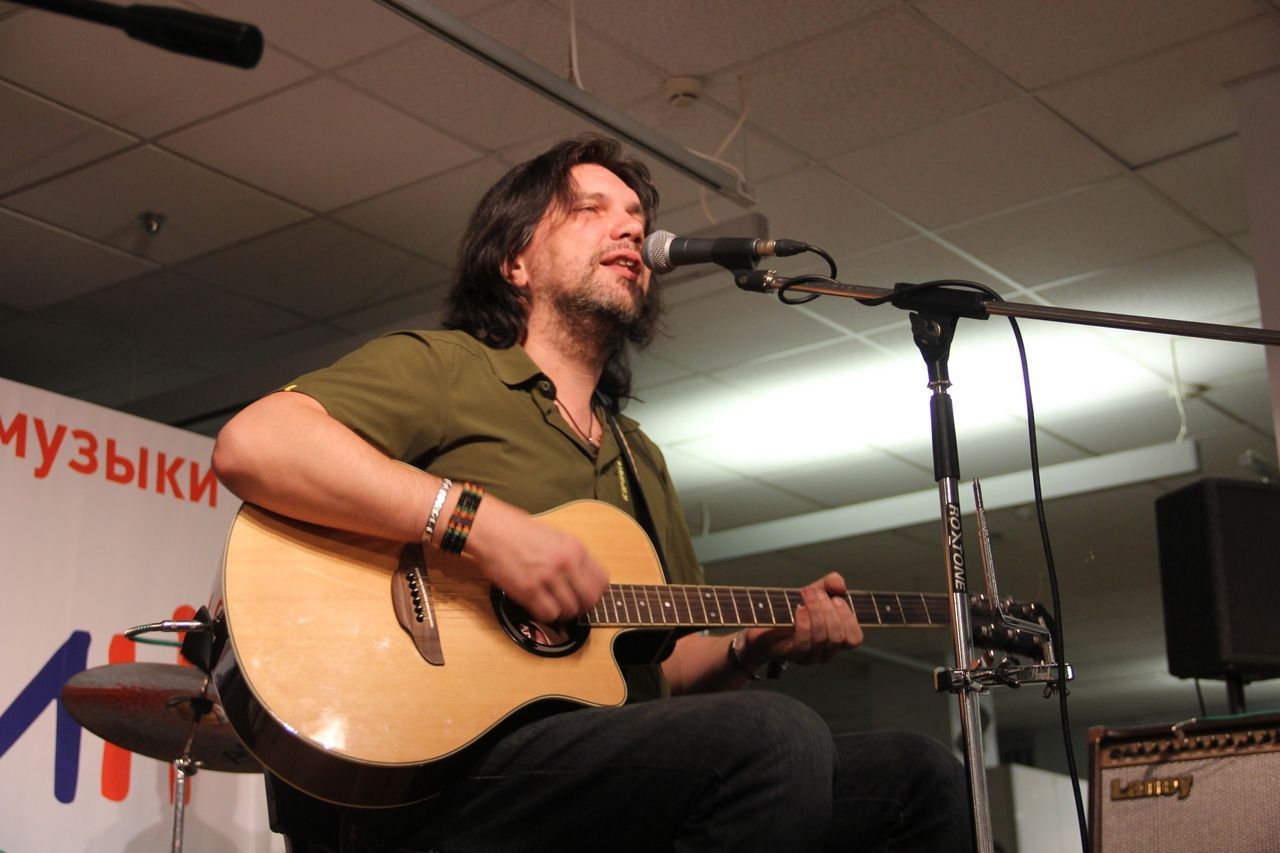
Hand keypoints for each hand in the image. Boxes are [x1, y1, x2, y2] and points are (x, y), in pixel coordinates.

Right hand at [462, 497, 608, 623]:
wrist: (490, 527)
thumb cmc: (517, 529)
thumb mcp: (555, 536)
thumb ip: (571, 556)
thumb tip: (582, 579)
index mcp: (575, 547)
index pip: (602, 580)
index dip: (596, 592)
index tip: (586, 595)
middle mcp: (566, 562)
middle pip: (590, 599)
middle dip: (583, 607)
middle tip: (572, 605)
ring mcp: (548, 577)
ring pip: (570, 610)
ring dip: (562, 612)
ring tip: (552, 605)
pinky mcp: (528, 590)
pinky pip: (549, 614)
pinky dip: (546, 615)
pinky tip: (538, 606)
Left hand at [742, 573, 863, 666]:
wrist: (764, 619)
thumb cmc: (794, 607)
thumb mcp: (816, 590)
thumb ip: (831, 583)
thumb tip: (840, 585)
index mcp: (837, 638)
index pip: (854, 639)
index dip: (849, 619)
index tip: (837, 599)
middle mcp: (826, 651)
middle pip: (838, 638)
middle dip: (829, 611)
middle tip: (816, 593)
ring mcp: (810, 656)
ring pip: (821, 639)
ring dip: (816, 613)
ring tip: (807, 595)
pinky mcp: (792, 654)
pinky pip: (804, 643)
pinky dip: (804, 624)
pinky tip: (799, 610)